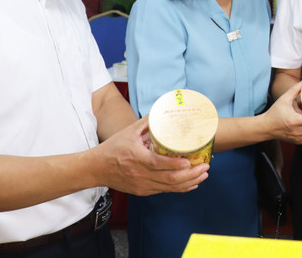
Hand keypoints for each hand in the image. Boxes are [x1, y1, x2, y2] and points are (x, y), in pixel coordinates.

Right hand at [91, 116, 208, 195]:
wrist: (96, 169)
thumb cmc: (113, 148)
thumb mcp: (129, 131)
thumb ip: (148, 121)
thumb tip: (165, 109)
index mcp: (136, 158)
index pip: (157, 164)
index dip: (175, 165)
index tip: (190, 162)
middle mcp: (140, 174)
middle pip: (169, 179)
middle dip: (190, 175)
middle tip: (205, 167)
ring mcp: (142, 185)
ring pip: (169, 187)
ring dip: (189, 182)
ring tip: (203, 175)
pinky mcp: (142, 191)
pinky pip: (164, 191)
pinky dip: (180, 188)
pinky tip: (191, 183)